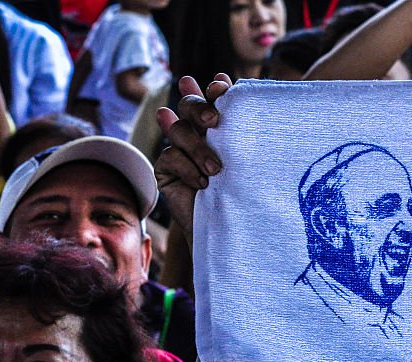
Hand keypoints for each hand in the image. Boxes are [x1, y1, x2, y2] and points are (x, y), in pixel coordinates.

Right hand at [155, 74, 230, 245]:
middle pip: (189, 105)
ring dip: (198, 148)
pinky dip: (187, 168)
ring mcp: (180, 150)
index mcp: (221, 127)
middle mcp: (198, 134)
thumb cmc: (245, 192)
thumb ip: (239, 125)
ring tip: (216, 170)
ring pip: (179, 130)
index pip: (213, 97)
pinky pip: (170, 157)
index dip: (213, 90)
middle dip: (197, 107)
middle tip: (212, 120)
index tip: (220, 88)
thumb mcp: (246, 157)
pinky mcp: (165, 170)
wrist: (231, 229)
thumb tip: (224, 83)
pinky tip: (202, 184)